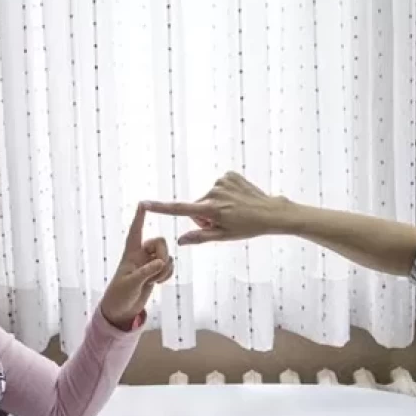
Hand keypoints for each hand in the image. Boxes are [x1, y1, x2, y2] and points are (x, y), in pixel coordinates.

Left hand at [99, 205, 173, 328]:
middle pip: (160, 242)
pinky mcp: (156, 272)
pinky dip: (168, 274)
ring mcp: (149, 263)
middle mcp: (141, 254)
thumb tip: (161, 262)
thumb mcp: (131, 284)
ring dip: (165, 269)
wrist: (121, 309)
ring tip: (154, 282)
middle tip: (157, 270)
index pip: (136, 231)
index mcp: (130, 253)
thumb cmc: (119, 295)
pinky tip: (159, 283)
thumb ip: (146, 272)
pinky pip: (170, 266)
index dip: (139, 217)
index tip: (143, 203)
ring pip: (167, 255)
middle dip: (163, 255)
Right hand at [142, 172, 293, 244]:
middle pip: (196, 206)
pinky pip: (218, 186)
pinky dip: (224, 194)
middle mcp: (214, 193)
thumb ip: (200, 237)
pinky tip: (237, 199)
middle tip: (223, 222)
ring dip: (215, 205)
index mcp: (211, 210)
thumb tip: (180, 240)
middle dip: (204, 215)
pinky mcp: (229, 174)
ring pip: (207, 197)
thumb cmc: (247, 228)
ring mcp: (222, 181)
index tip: (144, 204)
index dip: (161, 208)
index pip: (180, 209)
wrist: (271, 212)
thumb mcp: (223, 236)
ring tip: (234, 211)